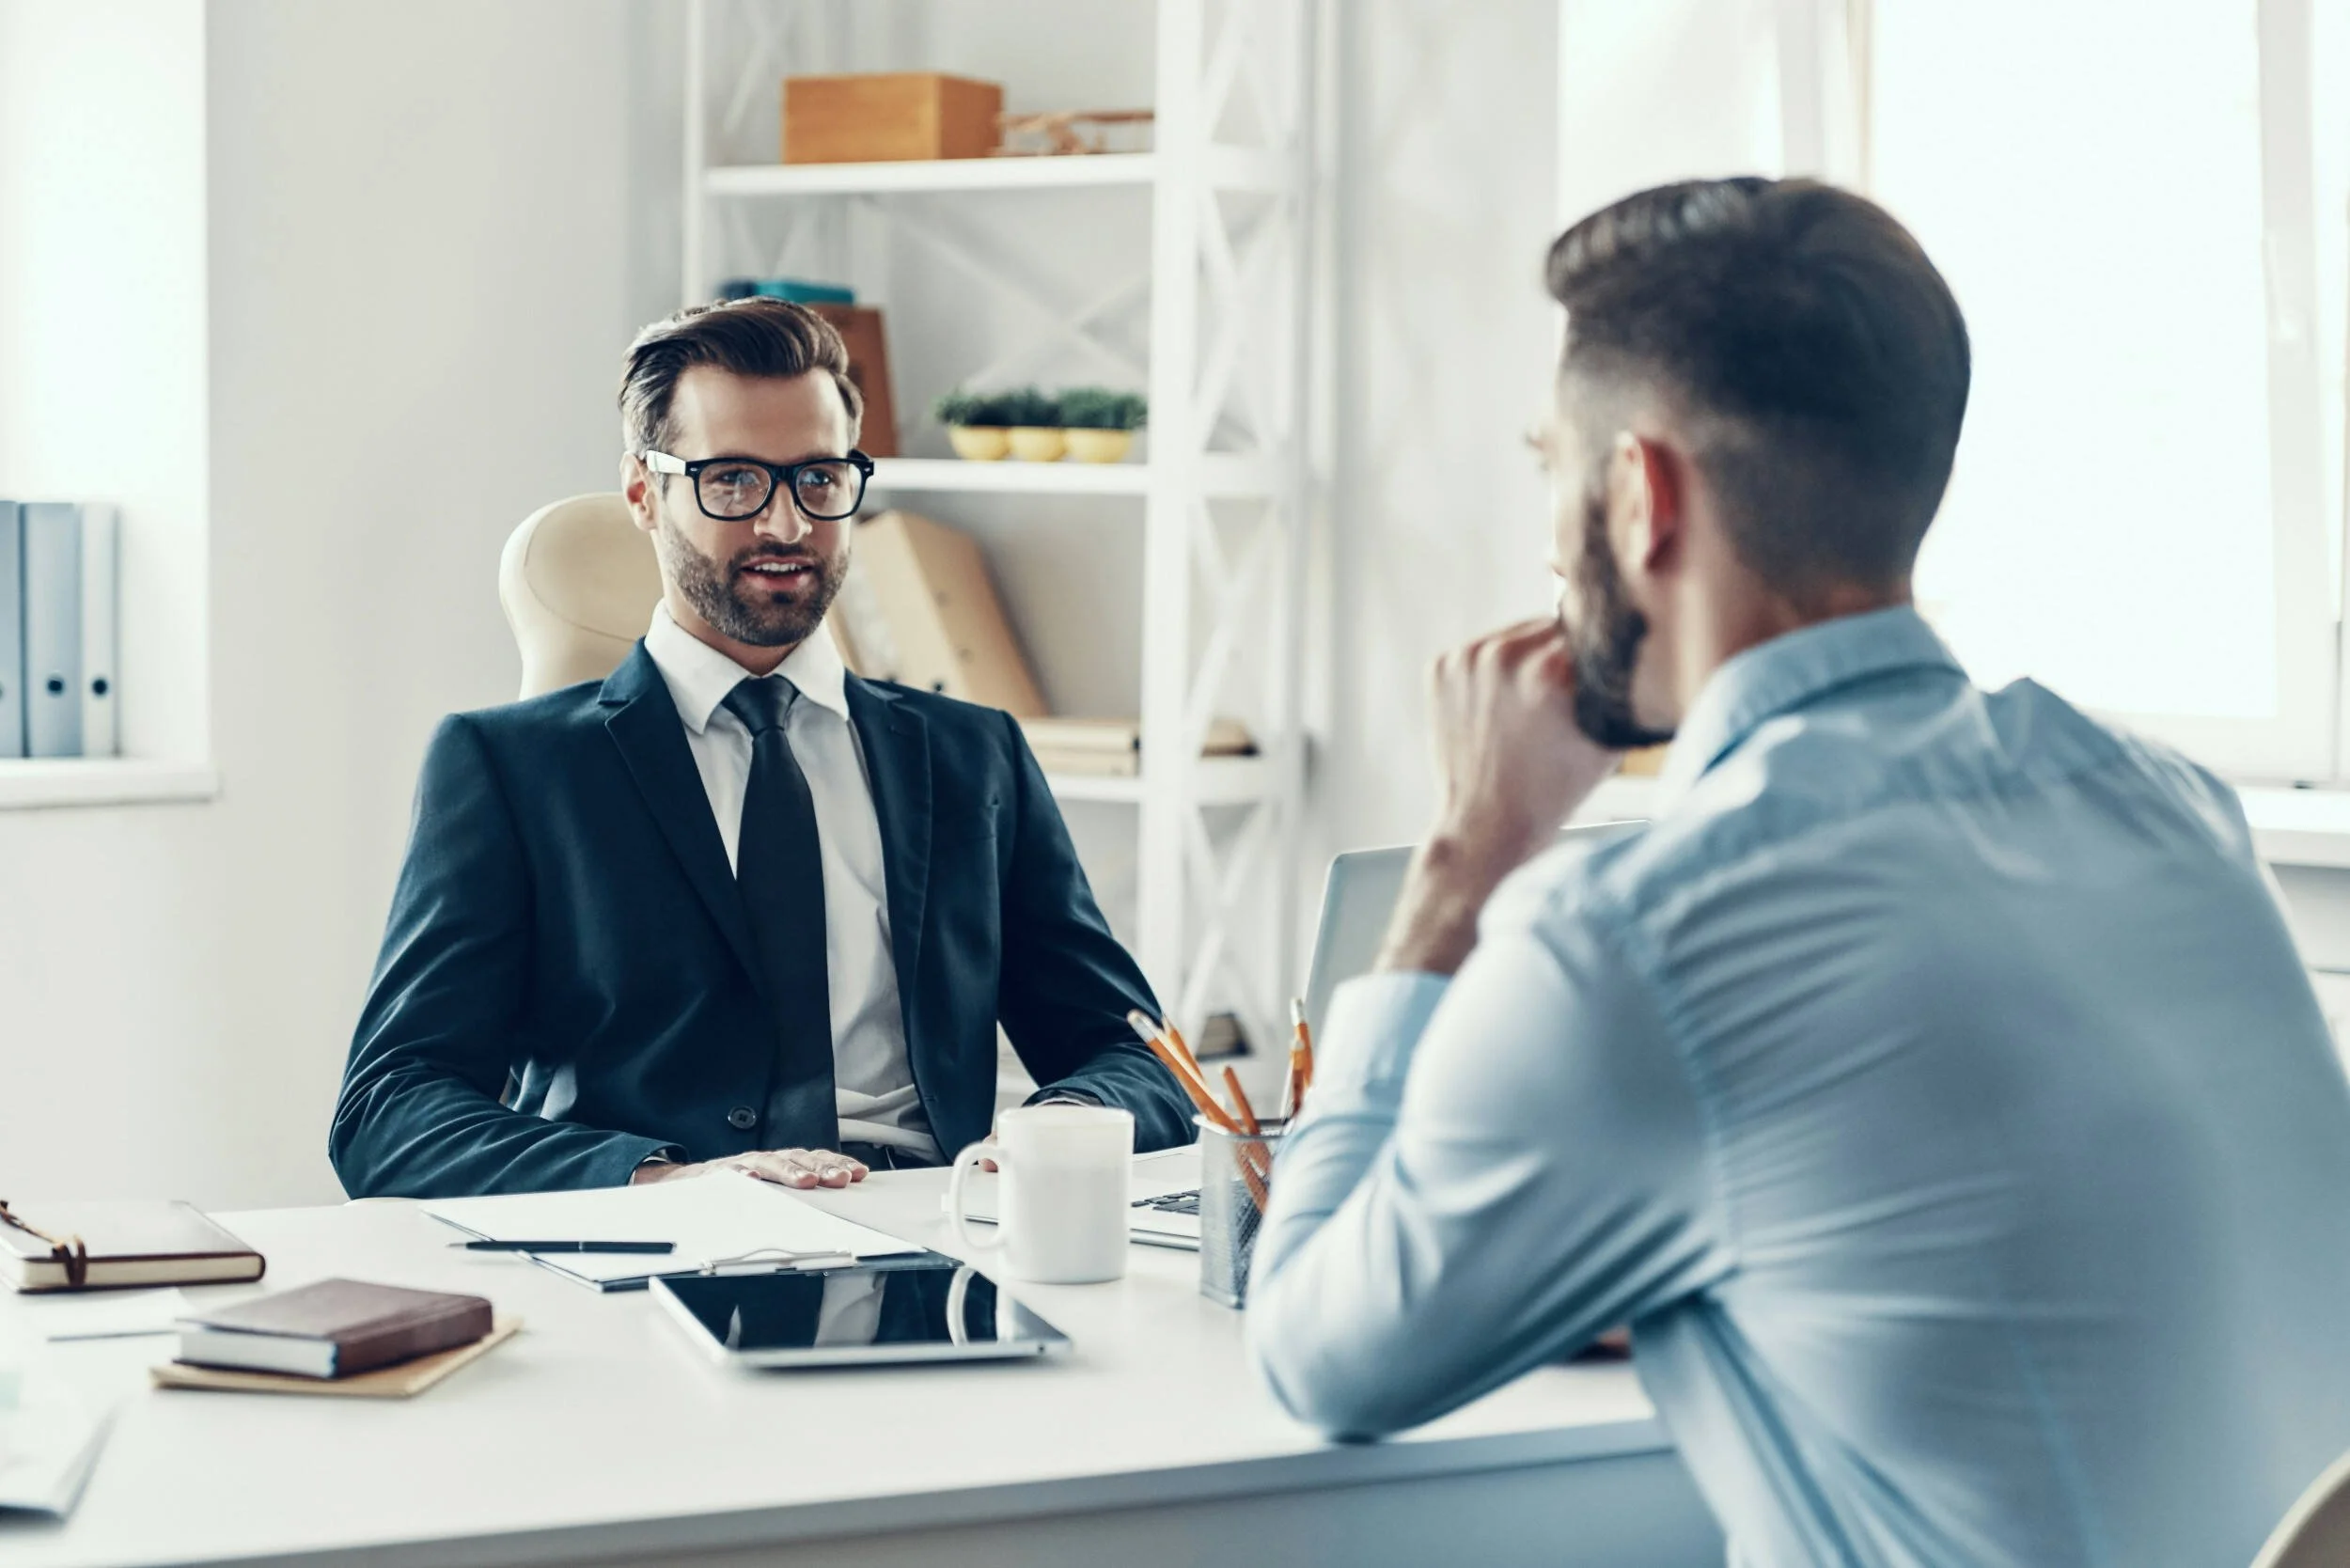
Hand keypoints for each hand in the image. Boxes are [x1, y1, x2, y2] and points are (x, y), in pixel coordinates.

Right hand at [631, 1148, 869, 1189]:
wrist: (690, 1183)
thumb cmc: (740, 1187)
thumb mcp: (773, 1189)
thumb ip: (800, 1190)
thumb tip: (839, 1193)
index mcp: (785, 1163)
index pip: (816, 1159)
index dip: (837, 1164)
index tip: (859, 1174)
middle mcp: (767, 1160)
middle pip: (799, 1159)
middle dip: (822, 1168)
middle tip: (840, 1180)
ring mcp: (744, 1165)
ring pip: (770, 1163)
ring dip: (789, 1171)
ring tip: (805, 1181)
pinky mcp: (719, 1174)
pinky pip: (729, 1173)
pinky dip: (741, 1175)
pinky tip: (750, 1178)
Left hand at [1376, 618, 1618, 975]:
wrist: (1487, 825)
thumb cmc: (1555, 789)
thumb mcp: (1609, 736)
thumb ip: (1624, 686)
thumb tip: (1643, 643)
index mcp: (1552, 670)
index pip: (1593, 630)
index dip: (1601, 653)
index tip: (1600, 675)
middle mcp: (1506, 656)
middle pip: (1553, 627)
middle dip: (1564, 653)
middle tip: (1562, 696)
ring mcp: (1468, 659)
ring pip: (1517, 634)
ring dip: (1528, 657)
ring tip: (1529, 706)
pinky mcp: (1442, 667)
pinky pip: (1482, 649)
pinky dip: (1493, 670)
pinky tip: (1499, 709)